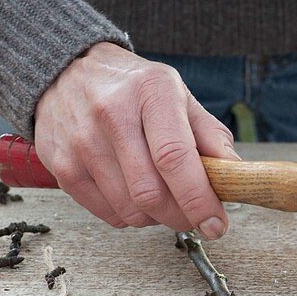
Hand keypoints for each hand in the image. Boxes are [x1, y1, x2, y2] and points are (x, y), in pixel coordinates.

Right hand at [33, 42, 238, 237]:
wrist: (66, 71)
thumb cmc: (132, 88)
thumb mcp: (177, 94)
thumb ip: (209, 134)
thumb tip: (235, 175)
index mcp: (151, 91)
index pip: (175, 157)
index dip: (199, 199)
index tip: (216, 223)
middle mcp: (111, 113)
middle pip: (150, 193)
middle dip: (181, 216)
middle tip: (194, 216)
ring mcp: (82, 141)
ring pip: (129, 210)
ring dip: (155, 218)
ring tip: (162, 198)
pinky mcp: (62, 165)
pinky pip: (107, 214)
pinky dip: (129, 216)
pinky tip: (133, 194)